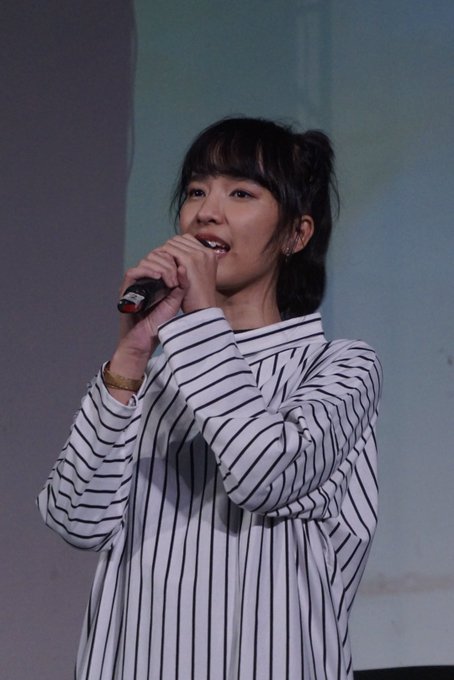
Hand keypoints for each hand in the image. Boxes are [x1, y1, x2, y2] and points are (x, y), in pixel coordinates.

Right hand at [109, 235, 217, 378]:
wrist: (145, 339)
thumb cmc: (159, 323)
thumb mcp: (175, 301)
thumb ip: (181, 285)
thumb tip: (184, 268)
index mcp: (156, 279)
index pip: (163, 257)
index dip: (174, 259)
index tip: (184, 270)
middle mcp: (144, 278)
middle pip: (155, 255)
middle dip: (169, 262)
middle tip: (177, 277)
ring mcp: (134, 282)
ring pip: (146, 261)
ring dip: (161, 266)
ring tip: (171, 280)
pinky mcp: (125, 289)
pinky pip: (133, 272)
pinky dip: (147, 271)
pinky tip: (159, 277)